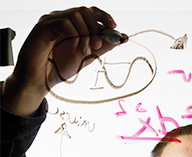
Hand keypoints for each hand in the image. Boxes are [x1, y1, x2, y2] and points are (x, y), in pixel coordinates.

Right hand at [2, 6, 124, 115]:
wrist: (40, 81)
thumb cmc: (60, 68)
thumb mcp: (87, 56)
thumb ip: (102, 46)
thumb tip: (122, 37)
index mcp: (72, 24)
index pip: (90, 11)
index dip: (104, 17)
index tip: (114, 28)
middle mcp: (61, 19)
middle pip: (85, 11)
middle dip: (96, 29)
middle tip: (97, 46)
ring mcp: (51, 21)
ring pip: (76, 15)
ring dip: (86, 34)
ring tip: (85, 51)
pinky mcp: (43, 26)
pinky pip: (64, 22)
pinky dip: (75, 35)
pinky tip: (75, 49)